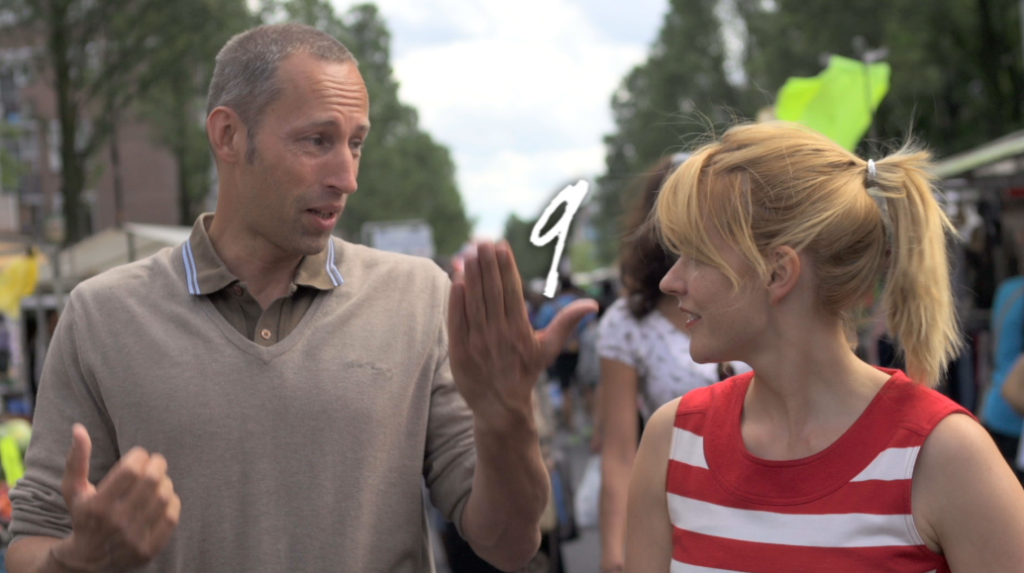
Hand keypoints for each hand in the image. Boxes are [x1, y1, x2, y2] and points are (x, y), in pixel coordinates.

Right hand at [52, 424, 180, 572]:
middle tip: (155, 462)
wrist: (87, 560)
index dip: (141, 456)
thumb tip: (79, 429)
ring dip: (165, 482)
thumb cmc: (83, 516)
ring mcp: (133, 538)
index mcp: (97, 506)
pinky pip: (172, 516)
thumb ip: (77, 460)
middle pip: (152, 481)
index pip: (132, 470)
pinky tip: (163, 498)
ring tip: (158, 481)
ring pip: (165, 497)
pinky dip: (172, 502)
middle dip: (157, 464)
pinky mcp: (148, 550)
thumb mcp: (73, 490)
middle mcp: (116, 523)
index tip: (140, 455)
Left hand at [448, 241, 596, 425]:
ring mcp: (478, 342)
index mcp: (521, 330)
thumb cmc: (525, 372)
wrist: (501, 407)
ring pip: (474, 303)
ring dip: (470, 276)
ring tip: (467, 253)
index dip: (506, 268)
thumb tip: (592, 305)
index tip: (501, 246)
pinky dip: (456, 301)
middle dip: (487, 265)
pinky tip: (455, 280)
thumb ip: (567, 322)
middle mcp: (499, 334)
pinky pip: (457, 321)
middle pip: (492, 293)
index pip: (512, 292)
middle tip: (482, 241)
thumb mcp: (548, 348)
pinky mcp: (460, 351)